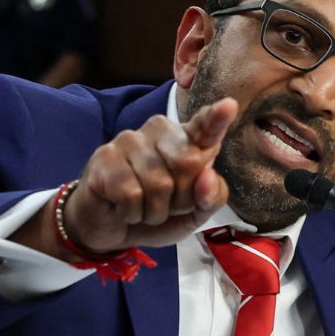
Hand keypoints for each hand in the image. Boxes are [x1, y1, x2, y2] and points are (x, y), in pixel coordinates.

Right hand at [12, 98, 237, 260]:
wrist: (110, 229)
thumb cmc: (156, 213)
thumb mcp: (194, 213)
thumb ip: (212, 197)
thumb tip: (206, 177)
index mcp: (187, 140)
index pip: (205, 127)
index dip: (217, 119)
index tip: (229, 106)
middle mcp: (160, 131)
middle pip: (189, 165)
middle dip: (181, 200)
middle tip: (165, 206)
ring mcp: (130, 140)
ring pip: (160, 185)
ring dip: (154, 211)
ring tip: (142, 208)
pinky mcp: (105, 157)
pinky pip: (131, 195)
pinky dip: (132, 213)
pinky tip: (123, 208)